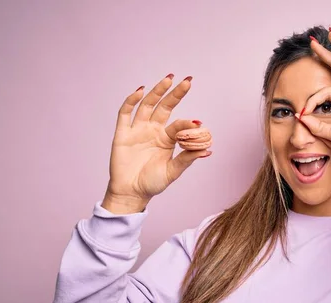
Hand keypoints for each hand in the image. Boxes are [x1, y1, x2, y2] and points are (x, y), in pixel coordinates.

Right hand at [103, 74, 211, 210]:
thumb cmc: (152, 183)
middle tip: (187, 81)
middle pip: (164, 106)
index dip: (187, 122)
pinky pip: (125, 113)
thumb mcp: (173, 171)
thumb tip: (208, 150)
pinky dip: (131, 101)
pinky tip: (140, 91)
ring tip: (168, 79)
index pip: (178, 124)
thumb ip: (187, 159)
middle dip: (175, 94)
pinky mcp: (122, 133)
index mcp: (167, 138)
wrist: (131, 193)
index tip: (198, 123)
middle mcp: (153, 130)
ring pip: (147, 105)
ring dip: (157, 91)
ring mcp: (137, 130)